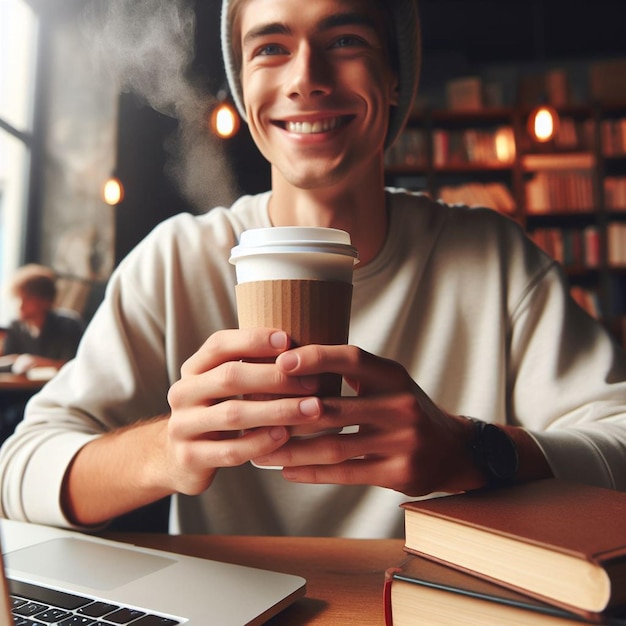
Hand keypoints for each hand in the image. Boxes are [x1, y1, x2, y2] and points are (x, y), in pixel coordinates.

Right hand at [164, 328, 326, 494]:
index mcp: (193, 368)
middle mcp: (183, 393)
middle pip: (230, 377)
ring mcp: (182, 426)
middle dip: (275, 377)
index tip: (289, 340)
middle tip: (313, 382)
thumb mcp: (224, 385)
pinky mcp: (190, 458)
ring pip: (234, 414)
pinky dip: (260, 442)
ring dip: (278, 410)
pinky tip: (286, 436)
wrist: (178, 458)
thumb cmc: (217, 411)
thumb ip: (250, 365)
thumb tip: (301, 347)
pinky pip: (230, 450)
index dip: (254, 340)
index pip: (220, 345)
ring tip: (312, 409)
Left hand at [250, 344, 483, 496]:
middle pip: (334, 407)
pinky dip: (312, 472)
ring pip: (334, 446)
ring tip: (261, 449)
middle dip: (289, 412)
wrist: (452, 450)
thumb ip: (353, 371)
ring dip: (293, 450)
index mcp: (394, 376)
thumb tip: (293, 359)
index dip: (316, 358)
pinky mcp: (399, 473)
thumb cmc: (405, 409)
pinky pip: (345, 473)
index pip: (352, 359)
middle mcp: (401, 405)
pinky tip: (288, 470)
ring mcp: (403, 442)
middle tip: (254, 414)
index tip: (280, 361)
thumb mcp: (389, 382)